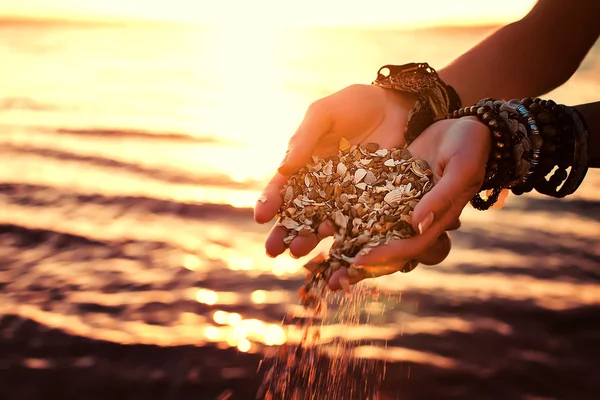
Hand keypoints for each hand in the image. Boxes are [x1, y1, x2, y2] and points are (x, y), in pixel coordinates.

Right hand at [255, 84, 415, 257]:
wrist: (395, 105)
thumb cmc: (353, 105)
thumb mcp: (323, 115)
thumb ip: (304, 140)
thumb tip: (282, 169)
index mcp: (302, 164)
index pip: (281, 187)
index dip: (269, 202)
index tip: (260, 216)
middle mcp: (319, 185)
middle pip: (297, 213)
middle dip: (283, 232)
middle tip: (272, 250)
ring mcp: (343, 195)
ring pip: (321, 222)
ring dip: (308, 238)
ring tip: (298, 252)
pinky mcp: (367, 200)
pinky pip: (354, 220)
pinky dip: (345, 234)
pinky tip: (336, 245)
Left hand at [325, 117, 490, 289]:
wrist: (463, 126)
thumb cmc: (469, 147)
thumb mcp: (460, 169)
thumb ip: (441, 197)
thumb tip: (416, 225)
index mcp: (435, 221)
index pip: (410, 247)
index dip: (385, 256)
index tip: (358, 261)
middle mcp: (414, 218)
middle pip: (385, 248)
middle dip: (360, 265)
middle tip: (332, 280)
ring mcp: (398, 204)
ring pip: (369, 229)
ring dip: (345, 244)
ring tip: (319, 259)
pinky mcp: (386, 187)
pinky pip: (363, 203)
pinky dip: (343, 214)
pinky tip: (320, 220)